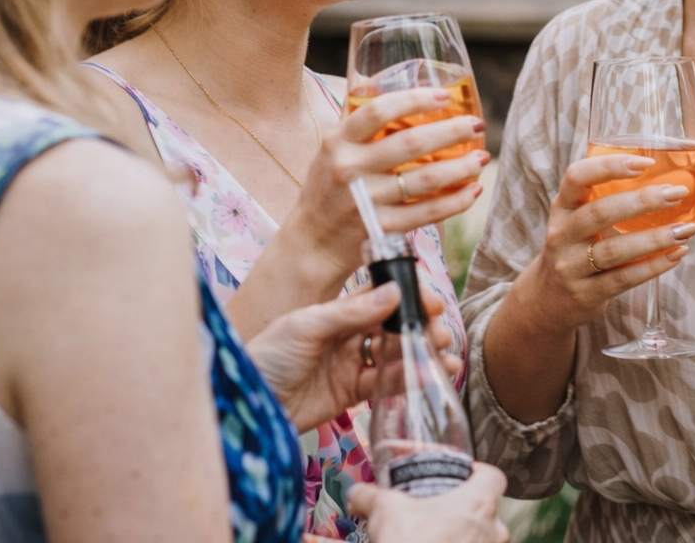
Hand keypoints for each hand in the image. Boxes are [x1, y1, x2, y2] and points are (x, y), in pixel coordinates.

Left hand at [246, 281, 460, 431]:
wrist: (249, 404)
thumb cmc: (268, 356)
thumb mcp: (306, 326)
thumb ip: (350, 312)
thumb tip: (393, 292)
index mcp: (335, 311)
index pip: (379, 297)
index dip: (407, 297)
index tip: (431, 301)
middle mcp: (346, 335)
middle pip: (392, 326)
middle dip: (419, 326)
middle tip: (440, 330)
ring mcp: (350, 364)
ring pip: (394, 355)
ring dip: (420, 352)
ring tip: (445, 354)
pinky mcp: (351, 394)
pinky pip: (385, 384)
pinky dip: (408, 379)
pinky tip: (430, 376)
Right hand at [291, 87, 487, 280]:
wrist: (313, 242)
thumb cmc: (329, 186)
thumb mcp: (332, 148)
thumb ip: (358, 121)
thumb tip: (386, 79)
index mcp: (338, 141)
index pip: (378, 111)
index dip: (414, 100)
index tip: (444, 95)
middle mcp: (350, 169)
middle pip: (411, 144)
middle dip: (452, 132)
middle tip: (477, 124)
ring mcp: (366, 201)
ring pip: (426, 180)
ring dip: (462, 167)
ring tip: (482, 157)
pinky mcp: (381, 228)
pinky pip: (428, 212)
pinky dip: (456, 201)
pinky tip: (473, 190)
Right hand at [348, 462, 510, 542]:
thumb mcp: (386, 512)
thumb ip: (371, 497)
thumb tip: (358, 495)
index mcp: (479, 503)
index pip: (492, 477)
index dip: (477, 473)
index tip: (462, 474)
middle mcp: (493, 531)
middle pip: (487, 510)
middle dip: (463, 511)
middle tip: (438, 511)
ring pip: (481, 539)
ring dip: (462, 537)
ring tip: (435, 538)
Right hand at [523, 152, 694, 332]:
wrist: (547, 300)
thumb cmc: (574, 249)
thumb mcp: (576, 220)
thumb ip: (605, 200)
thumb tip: (664, 179)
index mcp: (562, 207)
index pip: (577, 176)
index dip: (610, 166)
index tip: (646, 163)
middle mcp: (562, 234)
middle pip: (600, 212)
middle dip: (642, 200)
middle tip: (677, 193)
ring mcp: (571, 266)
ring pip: (615, 250)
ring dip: (655, 238)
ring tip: (686, 229)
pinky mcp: (586, 294)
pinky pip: (624, 278)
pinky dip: (654, 266)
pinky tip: (677, 254)